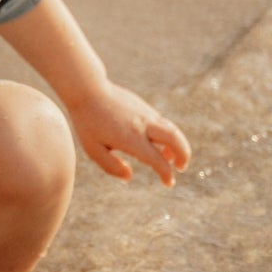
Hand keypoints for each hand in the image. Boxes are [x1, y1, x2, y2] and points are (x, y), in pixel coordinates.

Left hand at [67, 80, 190, 186]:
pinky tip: (156, 143)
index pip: (157, 160)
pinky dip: (167, 135)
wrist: (88, 88)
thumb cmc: (88, 121)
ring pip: (172, 129)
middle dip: (184, 155)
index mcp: (132, 139)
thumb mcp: (93, 149)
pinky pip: (163, 123)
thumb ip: (111, 166)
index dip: (166, 174)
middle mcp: (143, 125)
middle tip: (181, 167)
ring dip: (177, 145)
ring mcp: (146, 114)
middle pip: (175, 139)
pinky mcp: (144, 107)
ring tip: (170, 158)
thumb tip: (129, 177)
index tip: (169, 183)